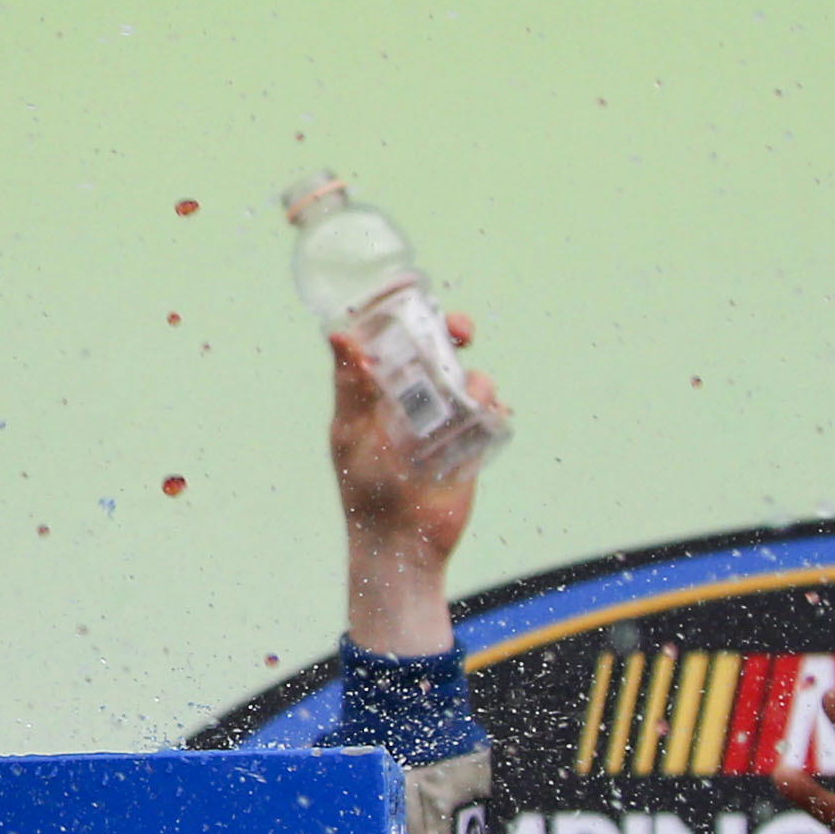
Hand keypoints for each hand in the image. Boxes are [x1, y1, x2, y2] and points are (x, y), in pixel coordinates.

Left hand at [331, 317, 489, 656]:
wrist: (400, 543)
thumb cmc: (365, 487)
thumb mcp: (352, 432)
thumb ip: (350, 385)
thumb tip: (339, 335)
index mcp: (376, 389)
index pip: (391, 338)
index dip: (403, 312)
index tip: (413, 289)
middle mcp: (410, 397)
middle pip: (437, 348)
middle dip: (452, 331)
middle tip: (461, 329)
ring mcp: (443, 419)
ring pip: (469, 377)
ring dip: (476, 379)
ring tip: (472, 397)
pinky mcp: (472, 443)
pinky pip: (492, 414)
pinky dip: (496, 409)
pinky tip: (491, 416)